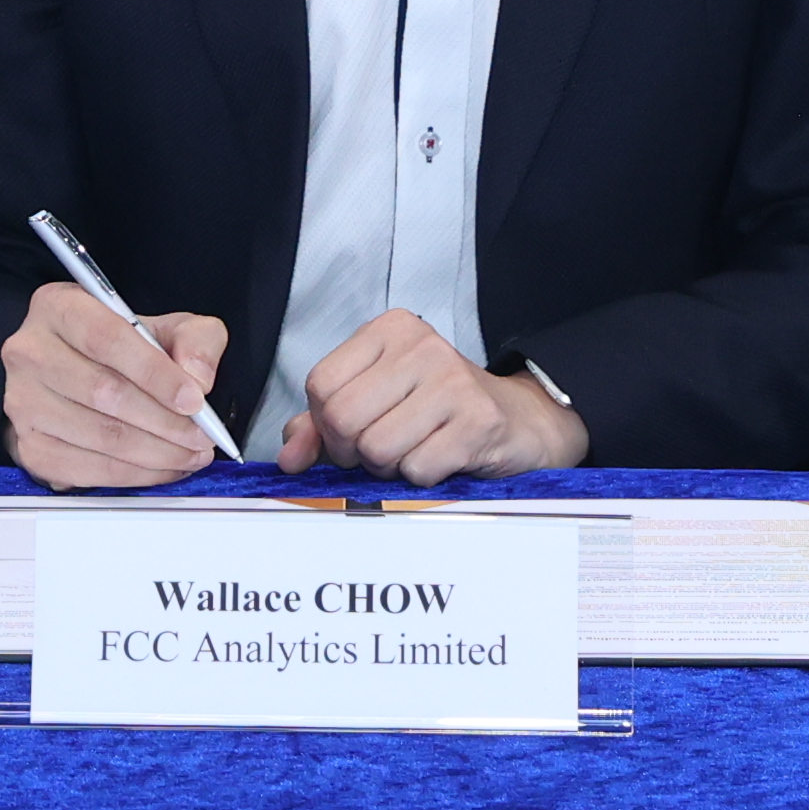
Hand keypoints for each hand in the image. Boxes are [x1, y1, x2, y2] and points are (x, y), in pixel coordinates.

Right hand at [0, 281, 229, 488]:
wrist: (79, 371)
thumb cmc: (121, 347)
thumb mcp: (167, 325)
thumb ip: (194, 340)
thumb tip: (197, 380)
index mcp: (59, 307)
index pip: (107, 339)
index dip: (156, 373)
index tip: (194, 399)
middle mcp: (30, 352)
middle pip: (103, 393)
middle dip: (164, 421)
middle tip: (202, 436)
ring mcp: (23, 403)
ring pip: (98, 436)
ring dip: (155, 453)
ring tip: (190, 454)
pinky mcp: (29, 447)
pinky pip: (87, 469)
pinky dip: (133, 475)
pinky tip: (162, 467)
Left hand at [277, 310, 588, 485]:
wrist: (519, 421)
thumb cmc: (438, 411)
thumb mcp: (378, 401)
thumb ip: (324, 423)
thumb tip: (289, 456)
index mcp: (390, 330)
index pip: (321, 385)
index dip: (327, 425)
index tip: (352, 433)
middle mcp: (422, 346)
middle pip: (344, 419)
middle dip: (354, 451)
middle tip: (382, 450)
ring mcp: (453, 381)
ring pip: (377, 448)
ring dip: (389, 467)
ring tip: (415, 450)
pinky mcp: (477, 421)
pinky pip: (416, 469)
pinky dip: (421, 478)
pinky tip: (442, 459)